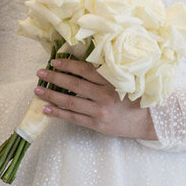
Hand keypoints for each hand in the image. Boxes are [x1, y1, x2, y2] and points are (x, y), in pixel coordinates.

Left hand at [35, 58, 156, 139]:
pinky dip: (59, 113)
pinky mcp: (97, 124)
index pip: (85, 70)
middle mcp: (105, 95)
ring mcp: (100, 111)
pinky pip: (74, 118)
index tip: (54, 61)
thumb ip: (107, 73)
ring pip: (71, 102)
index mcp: (112, 81)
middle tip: (40, 72)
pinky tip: (46, 109)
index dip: (69, 65)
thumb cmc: (135, 97)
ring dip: (52, 95)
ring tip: (37, 90)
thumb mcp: (125, 81)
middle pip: (74, 85)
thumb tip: (81, 63)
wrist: (148, 121)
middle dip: (55, 77)